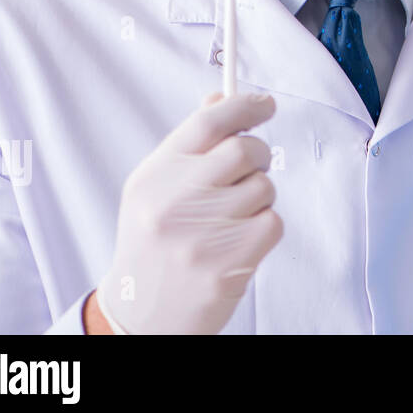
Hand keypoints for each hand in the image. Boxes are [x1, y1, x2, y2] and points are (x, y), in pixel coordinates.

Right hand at [95, 91, 282, 333]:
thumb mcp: (155, 189)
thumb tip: (224, 95)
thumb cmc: (154, 245)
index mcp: (154, 176)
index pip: (207, 122)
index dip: (244, 106)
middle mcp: (173, 201)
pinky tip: (238, 243)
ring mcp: (201, 235)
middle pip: (244, 149)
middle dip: (257, 155)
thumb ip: (190, 145)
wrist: (141, 316)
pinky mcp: (228, 264)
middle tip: (248, 171)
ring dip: (258, 199)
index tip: (264, 104)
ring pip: (263, 187)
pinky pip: (272, 222)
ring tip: (230, 219)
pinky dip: (263, 228)